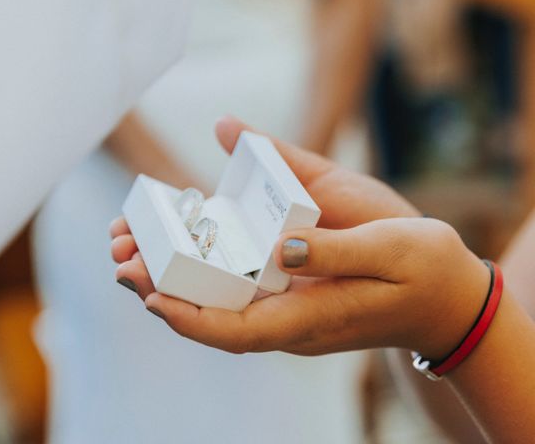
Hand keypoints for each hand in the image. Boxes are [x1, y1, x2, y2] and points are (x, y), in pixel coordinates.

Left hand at [111, 117, 488, 357]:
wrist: (444, 295)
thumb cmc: (423, 271)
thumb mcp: (388, 250)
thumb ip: (332, 249)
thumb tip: (277, 242)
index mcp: (310, 319)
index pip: (237, 331)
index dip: (190, 318)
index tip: (149, 297)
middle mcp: (289, 319)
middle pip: (213, 313)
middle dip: (162, 289)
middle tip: (120, 257)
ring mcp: (287, 305)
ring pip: (218, 296)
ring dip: (172, 273)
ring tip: (131, 242)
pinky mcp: (290, 287)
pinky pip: (236, 280)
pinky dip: (201, 260)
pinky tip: (178, 233)